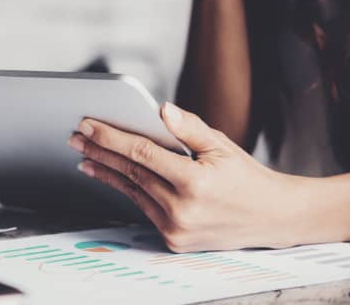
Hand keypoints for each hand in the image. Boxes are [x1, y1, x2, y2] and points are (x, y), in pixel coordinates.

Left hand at [68, 102, 305, 251]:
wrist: (273, 218)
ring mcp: (177, 228)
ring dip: (105, 172)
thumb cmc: (246, 176)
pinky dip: (125, 189)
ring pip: (132, 191)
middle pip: (130, 172)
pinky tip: (109, 175)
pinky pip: (142, 207)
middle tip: (76, 137)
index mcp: (195, 181)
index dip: (110, 137)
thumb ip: (189, 128)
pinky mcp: (174, 240)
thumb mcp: (222, 146)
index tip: (87, 125)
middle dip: (99, 152)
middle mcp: (183, 209)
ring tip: (85, 156)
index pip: (141, 153)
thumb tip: (161, 109)